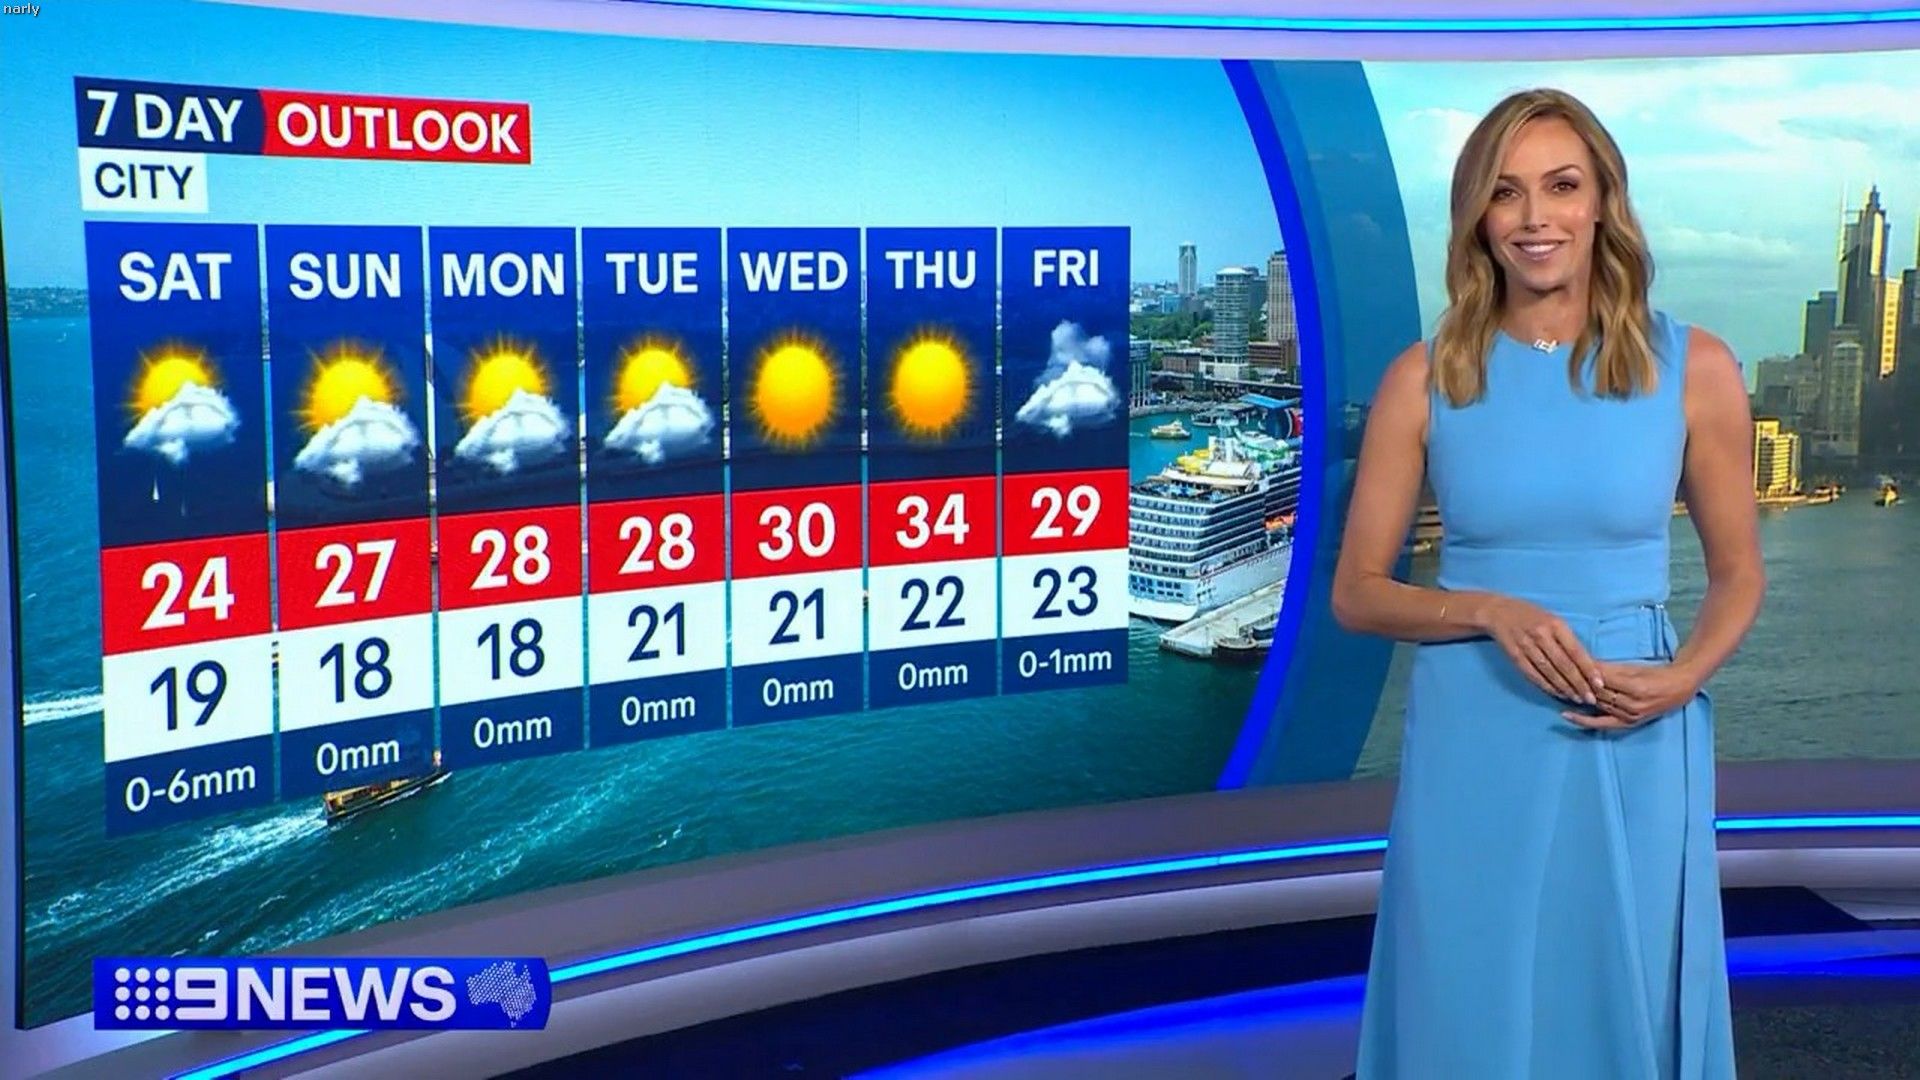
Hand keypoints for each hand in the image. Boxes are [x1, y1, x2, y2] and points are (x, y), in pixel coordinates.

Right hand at [1474, 594, 1604, 706]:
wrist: (1499, 612)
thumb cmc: (1532, 615)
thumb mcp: (1553, 619)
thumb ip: (1567, 639)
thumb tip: (1587, 664)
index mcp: (1555, 624)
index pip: (1575, 651)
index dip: (1588, 669)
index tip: (1599, 684)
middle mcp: (1541, 634)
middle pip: (1563, 664)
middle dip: (1578, 684)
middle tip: (1590, 698)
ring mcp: (1526, 645)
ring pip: (1548, 672)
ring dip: (1564, 688)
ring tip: (1576, 698)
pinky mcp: (1514, 655)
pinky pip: (1532, 674)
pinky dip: (1545, 686)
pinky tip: (1556, 693)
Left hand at [1562, 661, 1699, 729]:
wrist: (1679, 689)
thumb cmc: (1656, 673)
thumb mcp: (1634, 667)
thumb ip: (1610, 669)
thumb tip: (1585, 664)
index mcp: (1636, 687)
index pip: (1602, 680)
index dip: (1584, 674)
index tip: (1566, 667)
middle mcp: (1633, 704)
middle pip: (1598, 695)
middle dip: (1578, 686)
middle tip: (1556, 677)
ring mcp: (1631, 716)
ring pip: (1599, 706)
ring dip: (1579, 700)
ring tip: (1558, 691)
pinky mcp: (1630, 723)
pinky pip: (1603, 723)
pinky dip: (1585, 720)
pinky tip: (1568, 716)